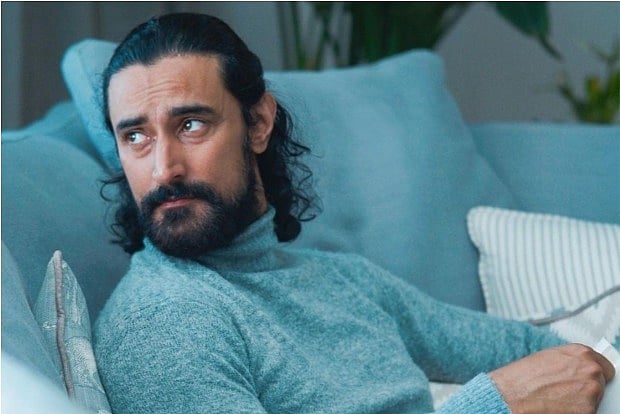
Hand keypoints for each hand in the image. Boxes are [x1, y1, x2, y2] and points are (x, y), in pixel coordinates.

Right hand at [489, 343, 614, 413]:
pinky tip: (559, 408)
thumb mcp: (547, 359)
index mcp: (580, 353)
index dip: (594, 374)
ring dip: (582, 402)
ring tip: (559, 400)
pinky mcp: (588, 411)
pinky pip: (589, 413)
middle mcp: (590, 369)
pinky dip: (576, 413)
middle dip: (587, 388)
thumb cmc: (522, 378)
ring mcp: (591, 391)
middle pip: (601, 383)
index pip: (604, 365)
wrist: (509, 396)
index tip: (587, 379)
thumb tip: (579, 371)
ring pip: (595, 400)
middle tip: (567, 392)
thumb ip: (569, 362)